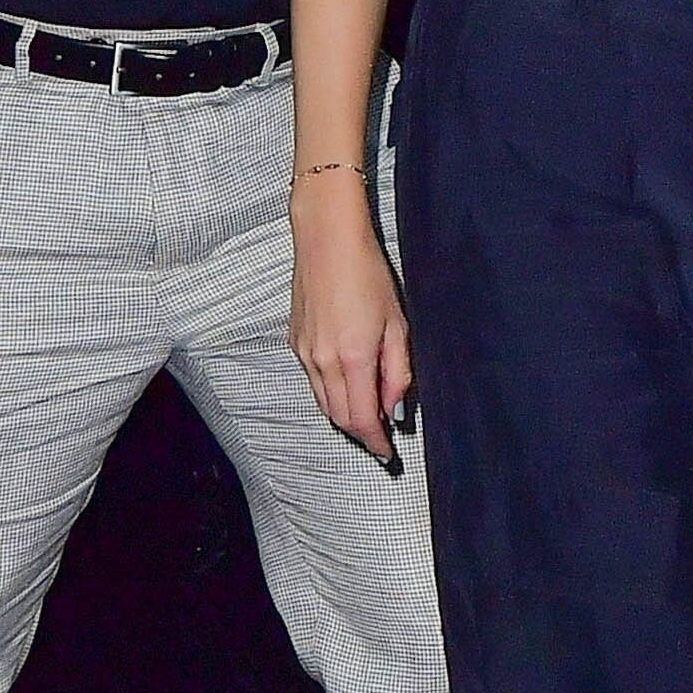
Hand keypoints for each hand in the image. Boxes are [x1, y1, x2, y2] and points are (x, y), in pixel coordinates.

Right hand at [289, 172, 414, 461]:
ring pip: (323, 402)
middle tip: (381, 436)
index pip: (362, 419)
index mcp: (352, 359)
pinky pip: (313, 381)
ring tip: (367, 415)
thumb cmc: (367, 274)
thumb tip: (394, 408)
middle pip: (339, 417)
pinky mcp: (295, 342)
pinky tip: (347, 385)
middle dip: (361, 433)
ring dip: (345, 415)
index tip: (387, 452)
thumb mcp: (397, 324)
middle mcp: (322, 362)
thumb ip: (397, 371)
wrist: (327, 240)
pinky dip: (330, 394)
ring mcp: (304, 353)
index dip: (375, 442)